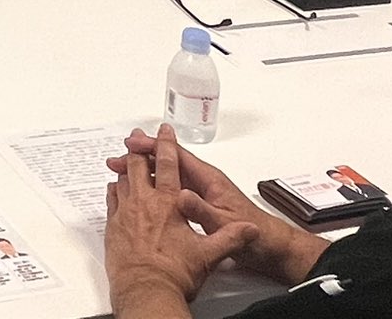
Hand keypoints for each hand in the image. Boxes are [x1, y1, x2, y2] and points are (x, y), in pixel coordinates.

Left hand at [104, 124, 255, 314]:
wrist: (147, 289)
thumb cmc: (174, 273)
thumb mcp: (209, 255)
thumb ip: (230, 238)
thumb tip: (249, 230)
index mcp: (168, 203)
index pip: (169, 165)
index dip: (166, 145)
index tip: (164, 131)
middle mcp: (144, 202)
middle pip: (138, 166)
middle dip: (139, 149)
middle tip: (136, 138)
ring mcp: (126, 213)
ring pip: (123, 180)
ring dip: (126, 168)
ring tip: (127, 160)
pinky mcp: (113, 226)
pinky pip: (111, 200)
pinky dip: (114, 190)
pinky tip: (115, 188)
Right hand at [109, 127, 327, 288]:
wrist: (272, 249)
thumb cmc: (256, 235)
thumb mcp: (225, 223)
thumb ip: (202, 210)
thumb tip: (181, 196)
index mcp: (209, 180)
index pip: (177, 157)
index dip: (154, 149)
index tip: (133, 143)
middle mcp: (203, 183)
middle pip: (167, 164)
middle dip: (142, 158)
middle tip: (118, 156)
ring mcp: (200, 194)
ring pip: (166, 178)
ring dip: (144, 173)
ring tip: (122, 172)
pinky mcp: (198, 207)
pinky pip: (169, 191)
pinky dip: (152, 188)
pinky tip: (141, 194)